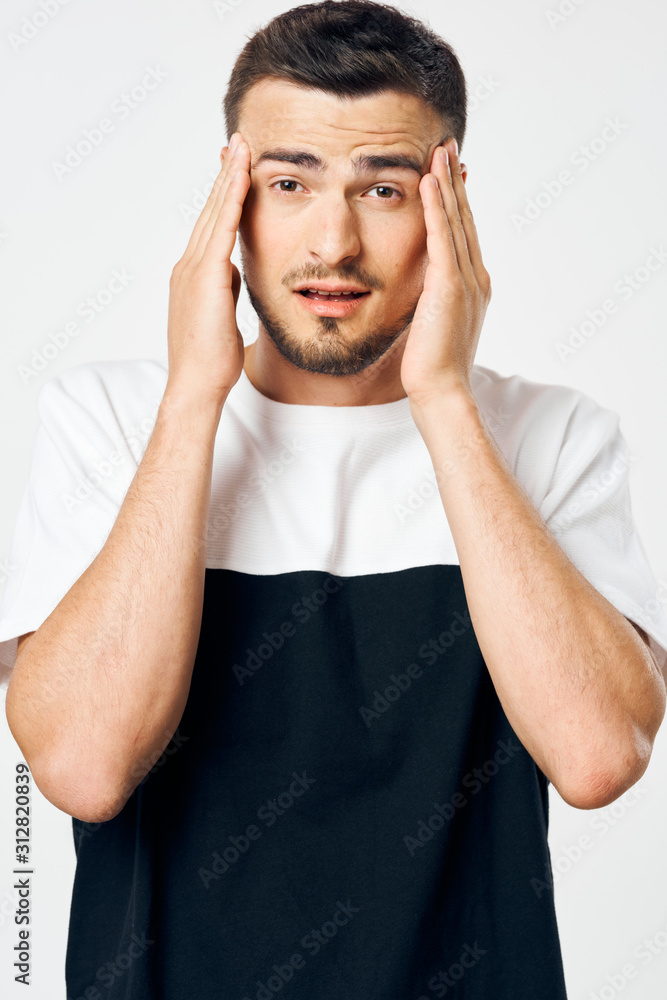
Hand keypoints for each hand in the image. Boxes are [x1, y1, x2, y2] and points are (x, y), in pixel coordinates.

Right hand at [165, 133, 250, 407]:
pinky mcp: (205, 277)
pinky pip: (222, 229)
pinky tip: (242, 179)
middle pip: (211, 209)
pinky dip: (231, 201)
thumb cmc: (211, 360)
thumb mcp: (223, 315)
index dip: (223, 194)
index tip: (235, 168)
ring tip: (241, 147)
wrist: (197, 383)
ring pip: (215, 212)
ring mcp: (194, 268)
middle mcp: (189, 264)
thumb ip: (226, 289)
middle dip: (225, 174)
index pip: (212, 224)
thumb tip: (234, 273)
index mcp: (195, 273)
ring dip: (229, 177)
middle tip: (236, 142)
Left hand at [400, 137, 491, 405]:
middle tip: (447, 147)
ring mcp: (466, 280)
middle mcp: (475, 277)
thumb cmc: (432, 367)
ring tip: (439, 151)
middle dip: (455, 181)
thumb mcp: (432, 325)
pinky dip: (438, 207)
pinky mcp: (450, 286)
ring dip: (447, 183)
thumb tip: (421, 292)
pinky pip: (443, 237)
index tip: (447, 173)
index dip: (456, 201)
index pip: (463, 234)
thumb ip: (431, 301)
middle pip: (464, 219)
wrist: (442, 390)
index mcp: (472, 286)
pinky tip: (430, 181)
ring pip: (457, 221)